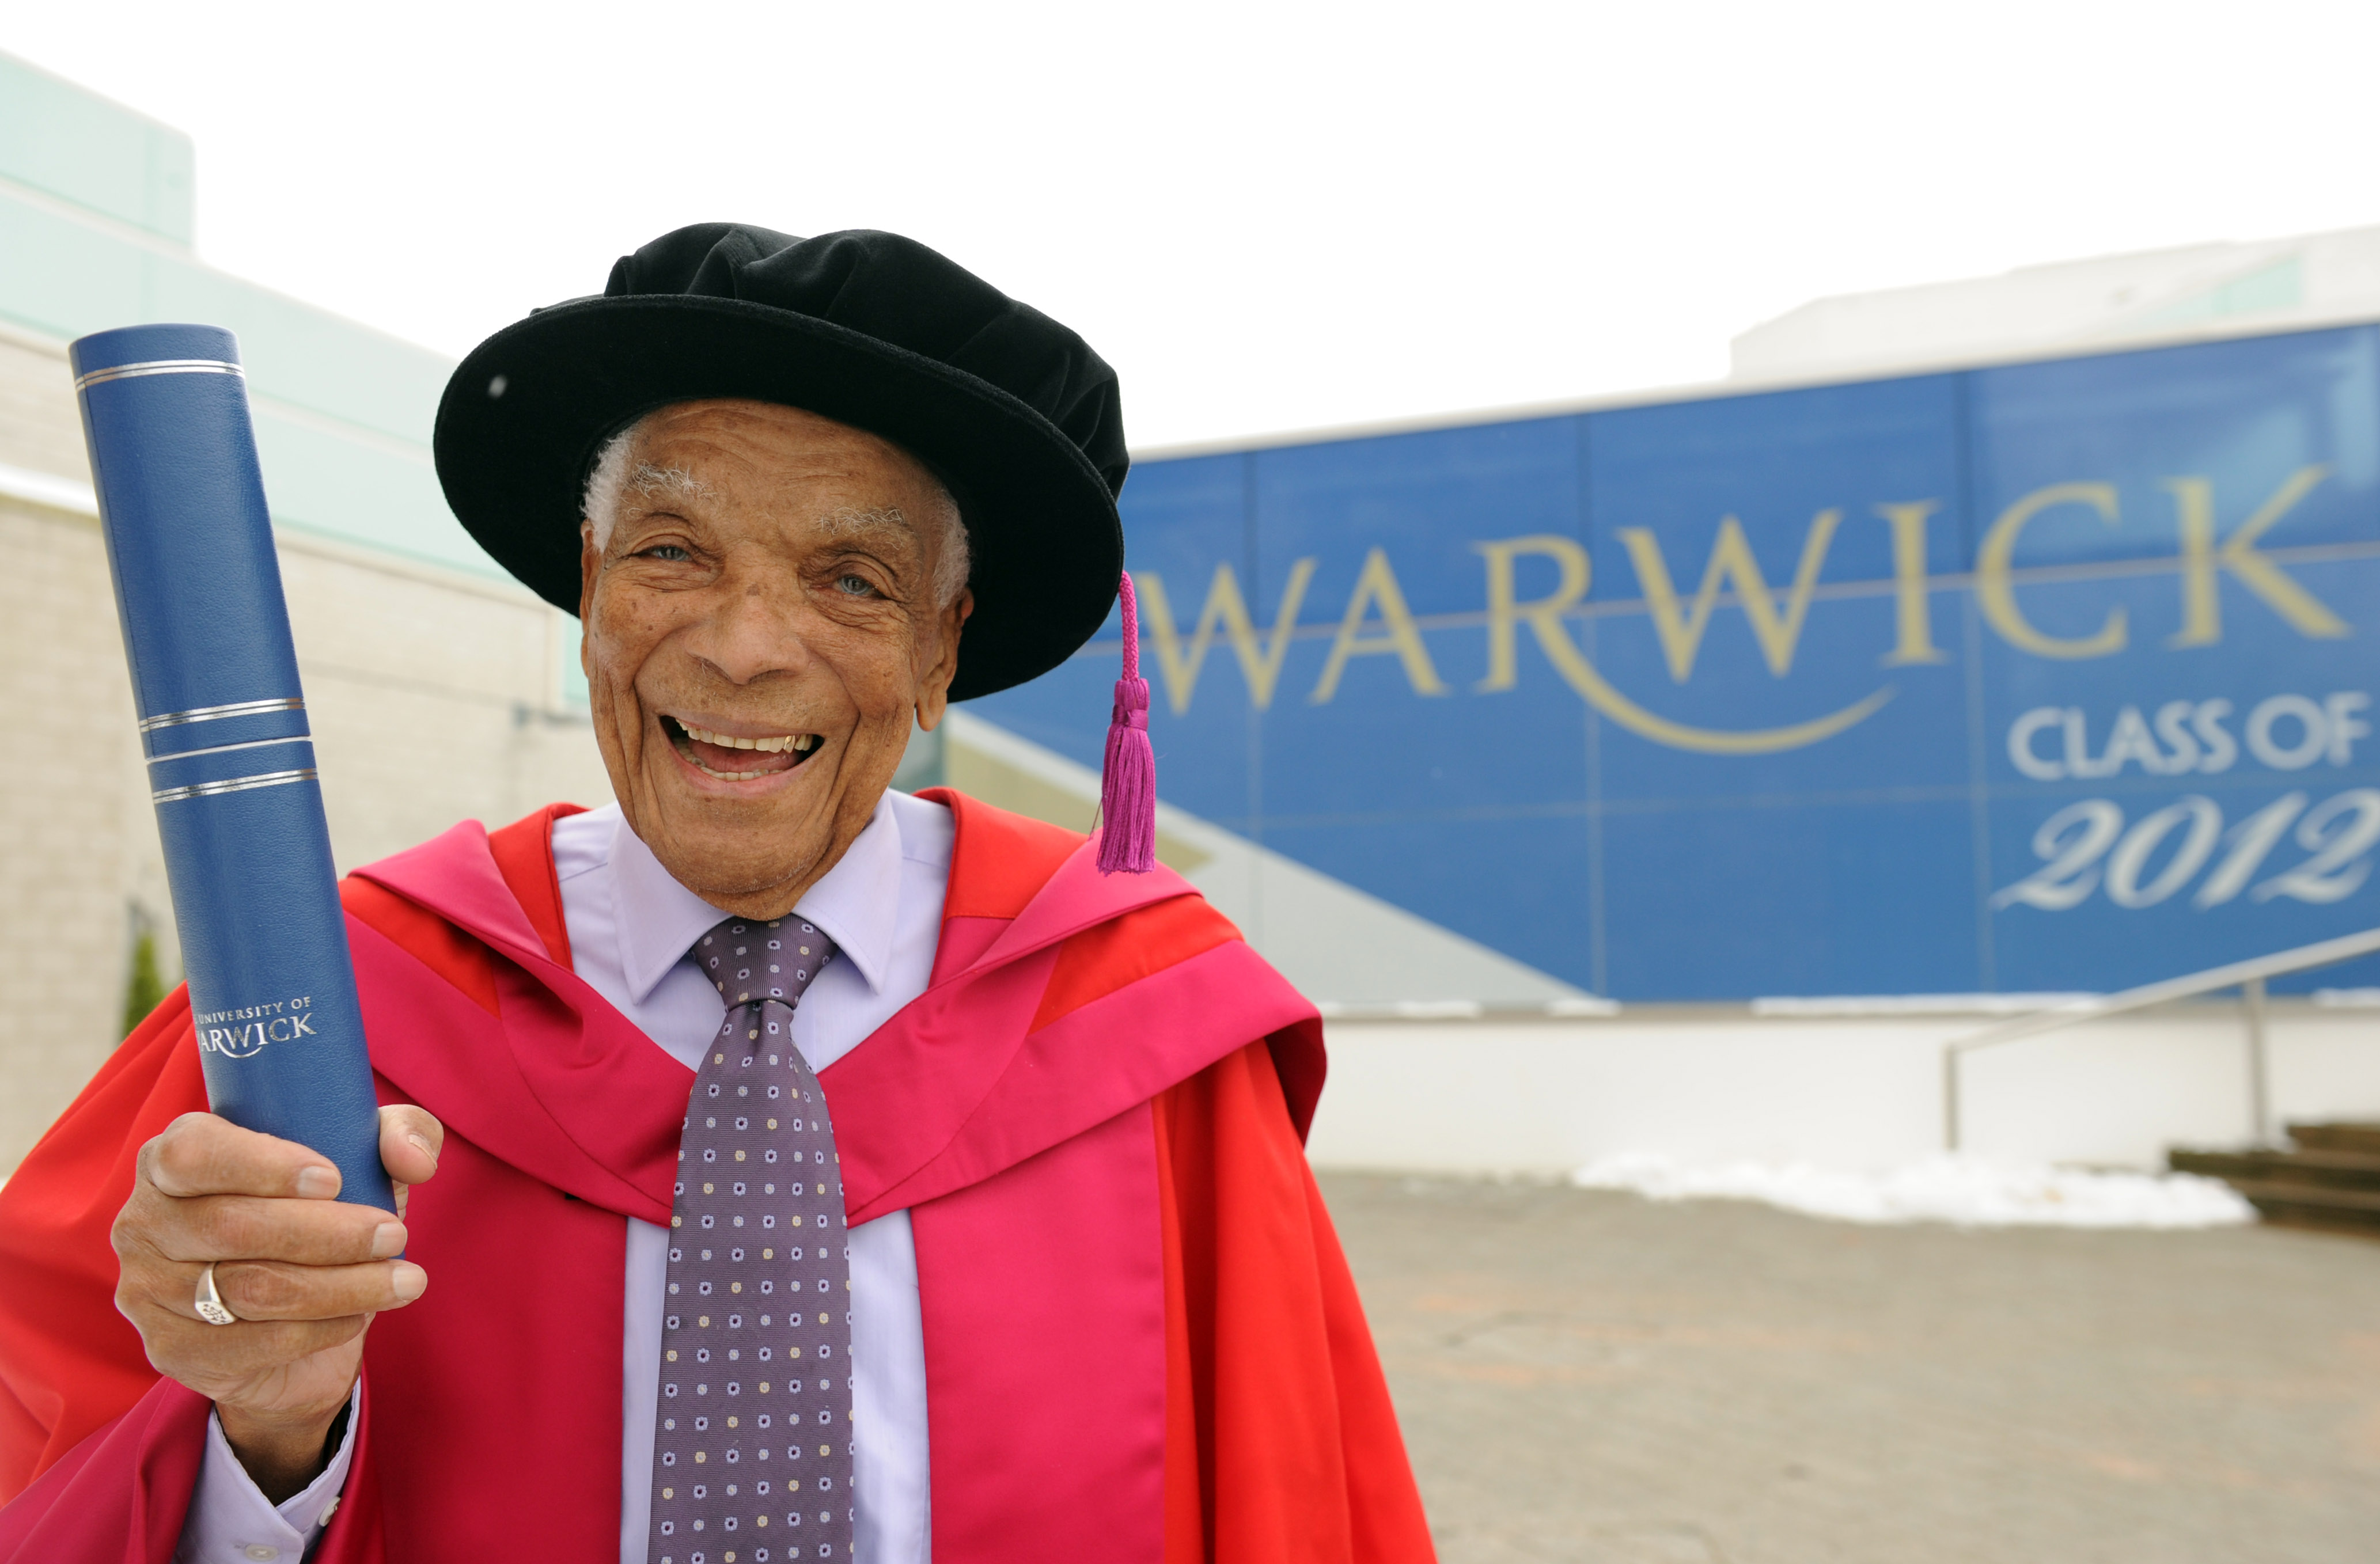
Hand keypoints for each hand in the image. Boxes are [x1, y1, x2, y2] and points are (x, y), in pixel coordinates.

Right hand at [110, 1105, 441, 1501]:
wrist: (290, 1317)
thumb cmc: (320, 1214)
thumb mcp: (366, 1160)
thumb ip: (400, 1134)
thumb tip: (415, 1160)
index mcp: (170, 1159)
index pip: (192, 1152)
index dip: (261, 1164)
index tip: (333, 1178)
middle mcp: (144, 1222)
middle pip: (231, 1227)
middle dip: (328, 1234)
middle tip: (395, 1234)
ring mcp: (149, 1292)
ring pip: (249, 1290)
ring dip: (341, 1286)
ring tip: (406, 1279)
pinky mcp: (172, 1351)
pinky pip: (253, 1344)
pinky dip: (320, 1329)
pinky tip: (360, 1316)